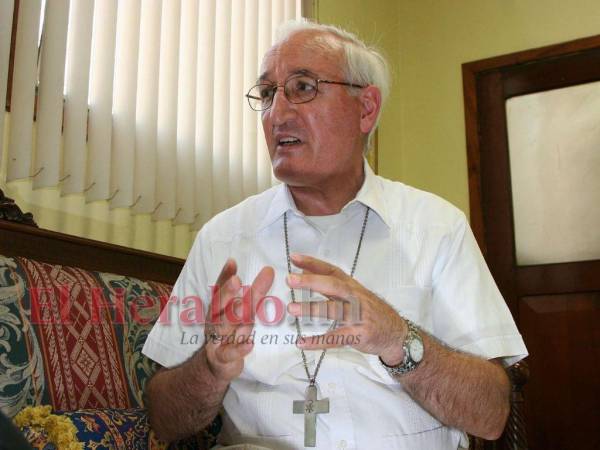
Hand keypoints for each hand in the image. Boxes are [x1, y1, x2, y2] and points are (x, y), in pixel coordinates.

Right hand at [204, 259, 273, 384]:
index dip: (225, 275)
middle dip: (227, 292)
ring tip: (242, 307)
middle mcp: (215, 319)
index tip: (233, 261)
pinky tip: (249, 344)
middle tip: (236, 280)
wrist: (217, 364)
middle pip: (220, 305)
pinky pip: (230, 353)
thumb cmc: (232, 331)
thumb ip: (254, 292)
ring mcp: (218, 338)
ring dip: (233, 316)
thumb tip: (269, 270)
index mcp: (218, 307)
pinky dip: (239, 349)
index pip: (220, 288)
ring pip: (224, 326)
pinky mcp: (223, 357)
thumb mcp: (242, 311)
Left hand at [286, 254, 407, 364]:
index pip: (331, 270)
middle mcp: (355, 298)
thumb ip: (332, 285)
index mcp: (352, 286)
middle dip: (312, 282)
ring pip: (334, 310)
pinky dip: (318, 342)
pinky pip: (336, 338)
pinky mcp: (359, 335)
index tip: (294, 258)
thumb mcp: (355, 294)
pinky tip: (302, 343)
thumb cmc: (371, 312)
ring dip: (312, 309)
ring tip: (292, 308)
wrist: (396, 333)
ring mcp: (358, 317)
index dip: (313, 263)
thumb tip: (306, 272)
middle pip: (333, 286)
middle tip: (291, 280)